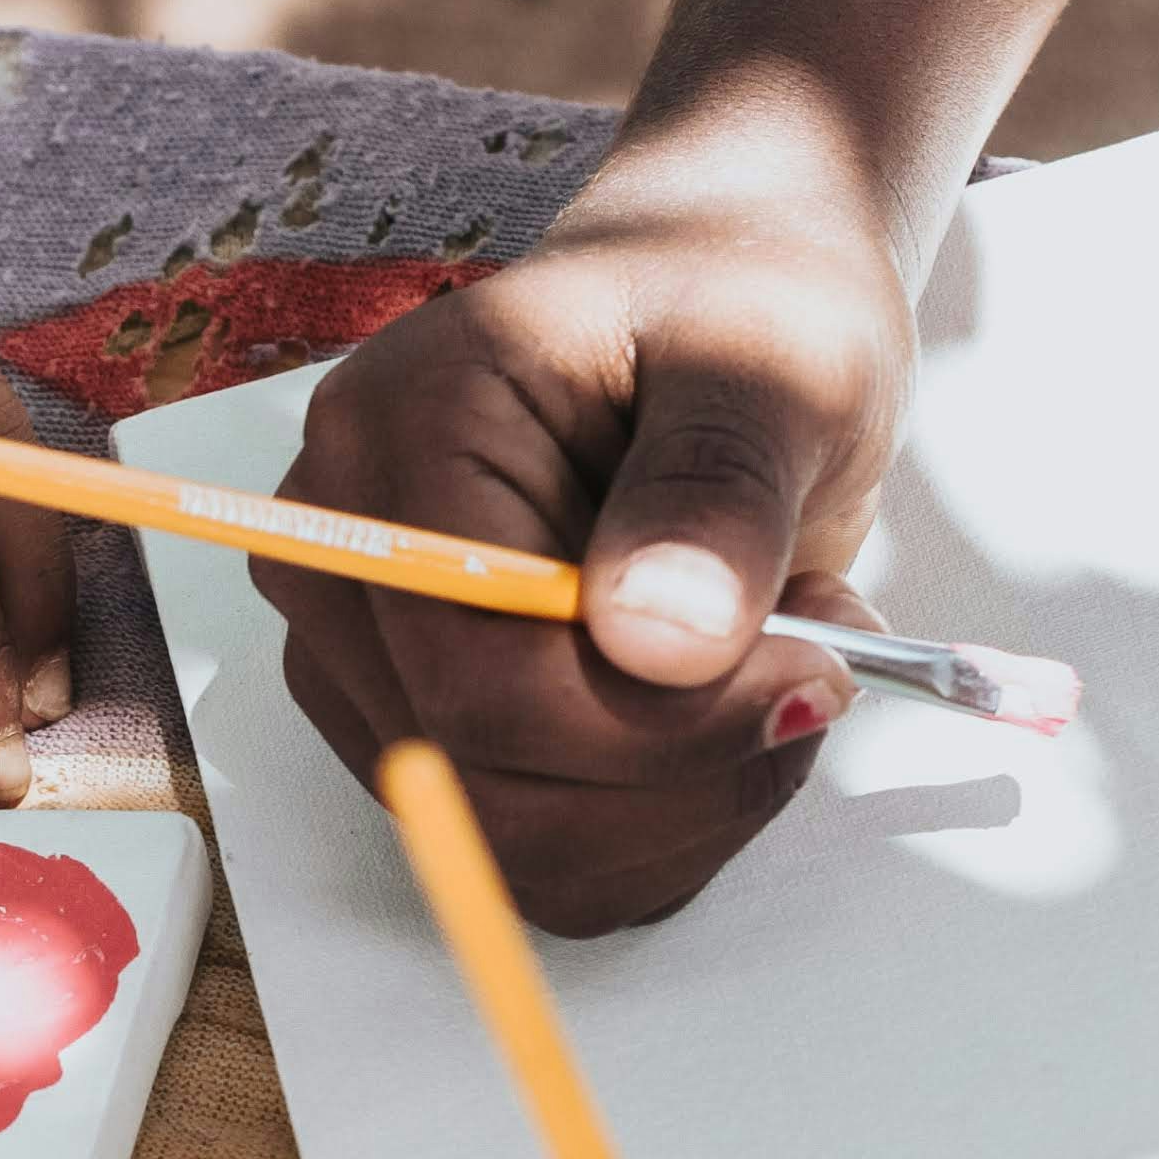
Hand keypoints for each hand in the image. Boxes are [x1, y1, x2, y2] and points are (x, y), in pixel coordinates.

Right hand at [273, 117, 912, 932]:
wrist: (714, 300)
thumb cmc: (737, 302)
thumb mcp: (770, 364)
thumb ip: (715, 494)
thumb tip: (658, 641)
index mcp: (397, 441)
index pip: (481, 682)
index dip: (660, 728)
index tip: (818, 672)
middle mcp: (340, 559)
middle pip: (484, 789)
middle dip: (686, 773)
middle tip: (817, 657)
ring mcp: (364, 655)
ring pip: (513, 850)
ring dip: (687, 803)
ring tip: (772, 661)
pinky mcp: (419, 724)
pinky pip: (537, 857)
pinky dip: (664, 823)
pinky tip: (721, 714)